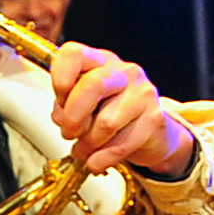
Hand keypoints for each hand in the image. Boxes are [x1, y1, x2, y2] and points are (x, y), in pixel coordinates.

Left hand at [46, 42, 194, 177]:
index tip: (59, 99)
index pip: (73, 54)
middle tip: (69, 132)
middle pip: (92, 86)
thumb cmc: (109, 114)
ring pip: (105, 123)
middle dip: (73, 117)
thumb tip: (62, 117)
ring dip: (87, 144)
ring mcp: (143, 94)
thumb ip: (65, 105)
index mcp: (100, 62)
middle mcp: (124, 72)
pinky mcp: (154, 120)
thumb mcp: (81, 104)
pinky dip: (100, 159)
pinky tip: (96, 160)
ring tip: (84, 149)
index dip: (60, 78)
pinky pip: (119, 145)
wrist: (149, 135)